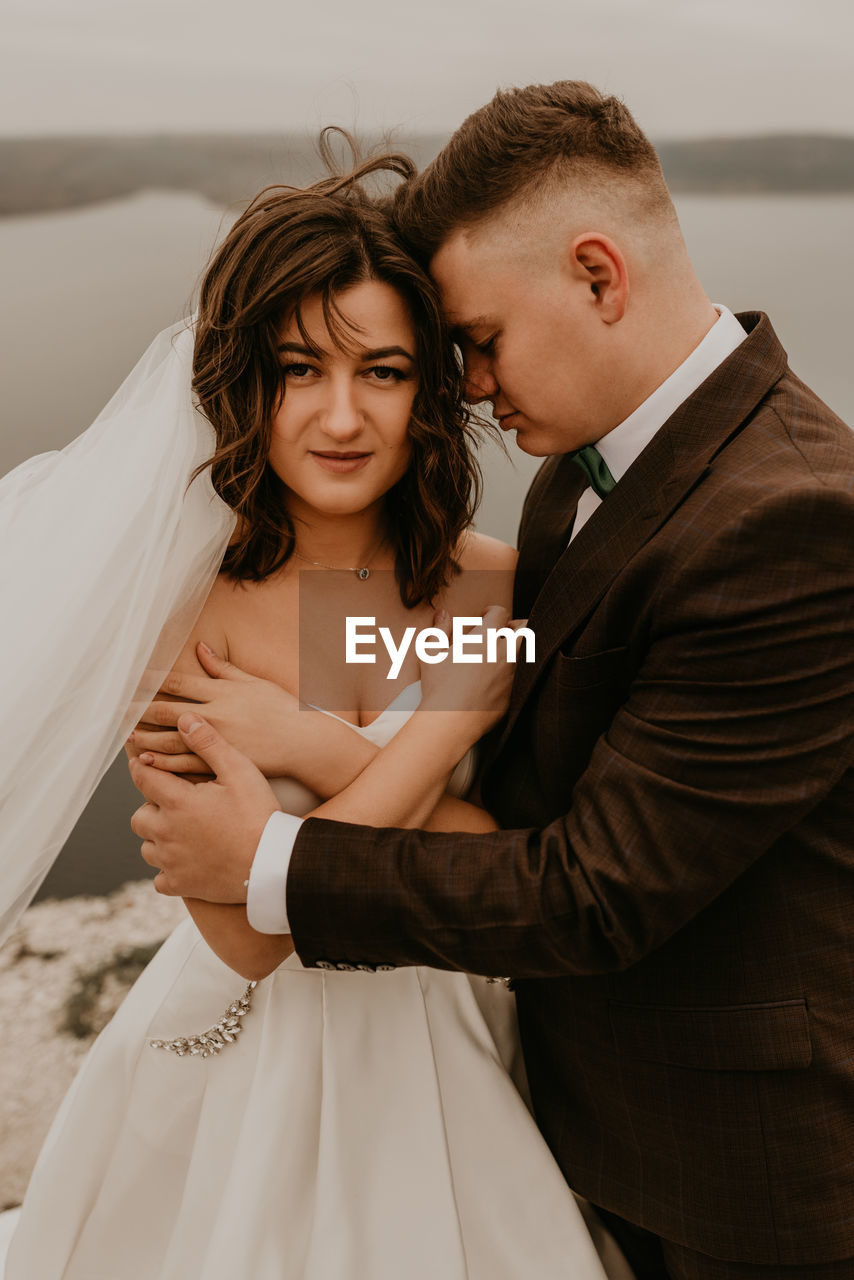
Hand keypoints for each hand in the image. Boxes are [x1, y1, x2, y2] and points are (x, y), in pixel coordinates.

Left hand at [129, 642, 302, 776]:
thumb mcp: (255, 682)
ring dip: (143, 736)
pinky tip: (145, 760)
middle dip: (137, 708)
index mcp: (221, 692)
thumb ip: (223, 667)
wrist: (303, 742)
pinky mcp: (221, 763)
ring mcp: (216, 741)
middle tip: (114, 708)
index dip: (150, 680)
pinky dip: (162, 762)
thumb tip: (200, 647)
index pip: (177, 683)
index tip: (129, 678)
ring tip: (124, 733)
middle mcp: (214, 715)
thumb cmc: (284, 710)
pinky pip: (184, 765)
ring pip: (169, 739)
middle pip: (165, 711)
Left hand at [129, 714, 278, 901]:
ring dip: (157, 838)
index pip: (143, 778)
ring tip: (179, 832)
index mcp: (177, 802)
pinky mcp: (181, 885)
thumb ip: (209, 744)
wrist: (272, 863)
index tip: (143, 763)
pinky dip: (167, 870)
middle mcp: (166, 832)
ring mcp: (172, 862)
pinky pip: (159, 879)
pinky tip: (184, 862)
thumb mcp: (240, 771)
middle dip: (151, 807)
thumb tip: (185, 719)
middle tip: (172, 804)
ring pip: (147, 848)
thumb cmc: (259, 814)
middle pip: (139, 817)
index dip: (141, 767)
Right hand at [418, 604, 524, 737]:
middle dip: (515, 626)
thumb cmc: (439, 686)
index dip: (492, 611)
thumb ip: (439, 630)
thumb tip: (443, 614)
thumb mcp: (430, 653)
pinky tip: (493, 680)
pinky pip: (517, 677)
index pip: (500, 613)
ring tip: (497, 654)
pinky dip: (509, 674)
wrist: (451, 720)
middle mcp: (504, 653)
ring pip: (523, 653)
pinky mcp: (513, 693)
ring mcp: (511, 674)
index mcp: (485, 638)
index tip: (484, 616)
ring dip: (513, 650)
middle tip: (501, 631)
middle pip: (524, 628)